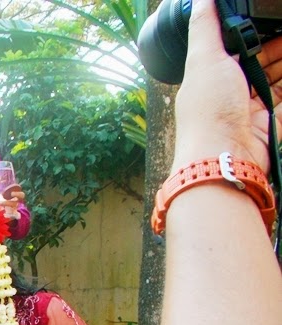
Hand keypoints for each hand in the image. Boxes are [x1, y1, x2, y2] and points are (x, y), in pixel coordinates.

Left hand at [0, 185, 24, 218]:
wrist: (5, 214)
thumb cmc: (2, 202)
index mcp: (13, 194)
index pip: (17, 188)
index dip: (16, 185)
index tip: (9, 184)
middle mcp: (16, 199)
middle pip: (22, 195)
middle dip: (17, 194)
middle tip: (11, 193)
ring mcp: (15, 207)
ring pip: (15, 204)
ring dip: (7, 203)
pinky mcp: (14, 214)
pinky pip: (15, 214)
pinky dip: (11, 214)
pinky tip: (5, 215)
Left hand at [173, 0, 281, 171]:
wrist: (224, 158)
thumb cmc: (209, 112)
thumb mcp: (204, 60)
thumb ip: (205, 28)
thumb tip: (201, 0)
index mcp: (210, 76)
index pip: (235, 47)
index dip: (254, 31)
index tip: (273, 16)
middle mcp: (228, 93)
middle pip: (260, 61)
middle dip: (277, 45)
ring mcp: (250, 109)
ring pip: (277, 78)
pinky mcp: (269, 125)